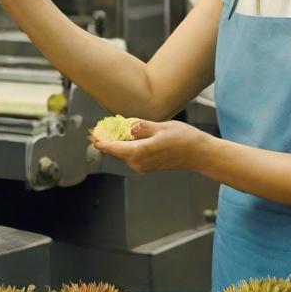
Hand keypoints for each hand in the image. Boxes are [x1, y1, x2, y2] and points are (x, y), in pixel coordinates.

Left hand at [91, 119, 209, 173]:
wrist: (199, 154)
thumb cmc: (183, 139)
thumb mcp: (161, 127)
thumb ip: (141, 127)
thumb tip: (125, 125)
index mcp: (140, 153)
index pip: (112, 148)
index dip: (100, 140)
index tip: (91, 133)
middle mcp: (138, 163)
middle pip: (115, 152)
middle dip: (104, 141)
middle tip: (94, 131)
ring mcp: (142, 166)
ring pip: (122, 153)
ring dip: (114, 143)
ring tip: (107, 131)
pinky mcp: (147, 165)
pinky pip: (130, 155)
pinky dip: (124, 146)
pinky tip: (124, 136)